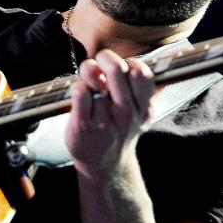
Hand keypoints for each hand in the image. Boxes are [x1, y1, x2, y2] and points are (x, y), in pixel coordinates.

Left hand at [65, 50, 154, 179]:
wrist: (105, 164)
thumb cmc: (119, 129)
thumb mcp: (140, 112)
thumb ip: (140, 87)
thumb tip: (136, 62)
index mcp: (144, 108)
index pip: (142, 73)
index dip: (130, 62)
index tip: (123, 68)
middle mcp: (127, 114)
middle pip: (116, 69)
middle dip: (105, 58)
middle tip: (100, 64)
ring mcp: (105, 121)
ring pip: (95, 77)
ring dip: (88, 74)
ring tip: (91, 85)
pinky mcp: (83, 126)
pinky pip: (80, 91)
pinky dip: (78, 87)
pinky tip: (81, 95)